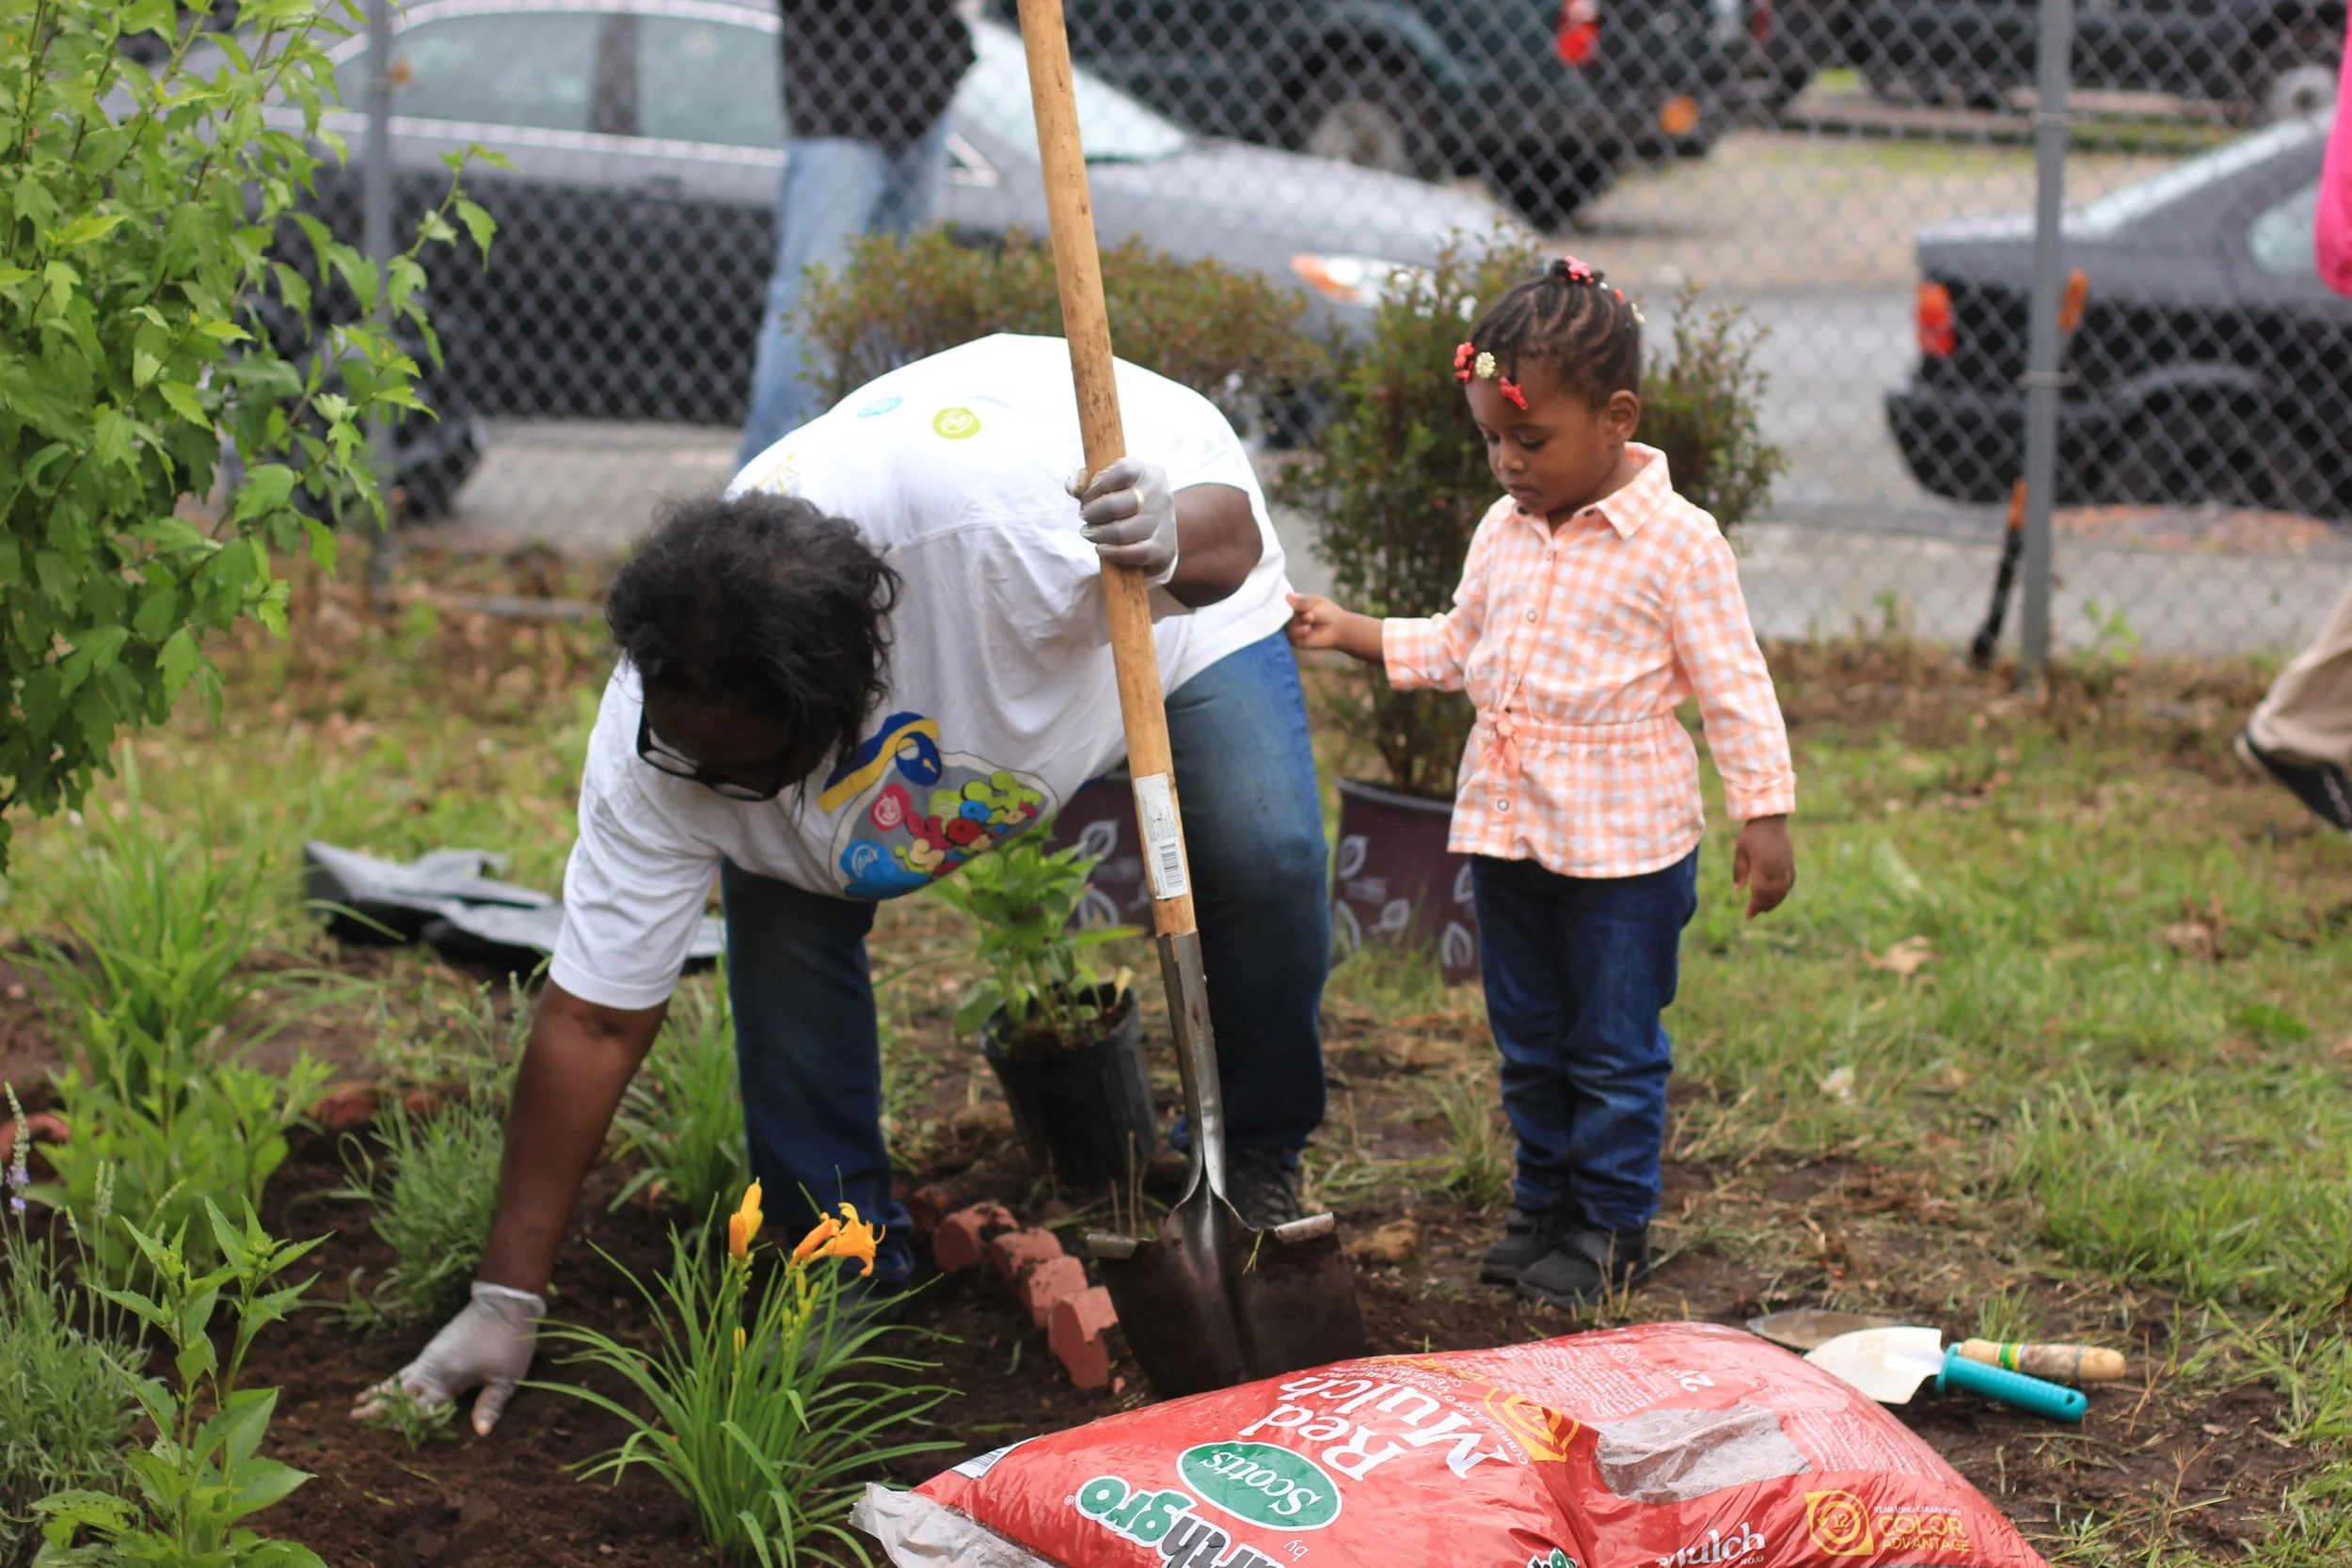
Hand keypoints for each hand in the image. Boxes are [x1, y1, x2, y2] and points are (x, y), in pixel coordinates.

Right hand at [353, 1281, 542, 1436]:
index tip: (389, 1431)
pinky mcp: (434, 1348)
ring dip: (379, 1393)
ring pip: (399, 1379)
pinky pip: (407, 1369)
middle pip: (400, 1393)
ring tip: (357, 1404)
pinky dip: (392, 1380)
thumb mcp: (506, 1376)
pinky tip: (384, 1385)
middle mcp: (433, 1368)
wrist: (505, 1301)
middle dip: (379, 1407)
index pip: (423, 1407)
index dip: (408, 1421)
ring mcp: (431, 1356)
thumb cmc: (509, 1341)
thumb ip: (491, 1404)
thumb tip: (480, 1433)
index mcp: (449, 1377)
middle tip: (354, 1418)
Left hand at [1069, 457, 1178, 584]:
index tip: (1086, 496)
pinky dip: (1114, 553)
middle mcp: (1159, 493)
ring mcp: (1163, 521)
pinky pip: (1135, 553)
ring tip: (1090, 533)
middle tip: (1085, 517)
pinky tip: (1102, 548)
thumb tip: (1074, 488)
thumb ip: (1086, 480)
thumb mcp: (1109, 482)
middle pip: (1117, 505)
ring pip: (1123, 532)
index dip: (1097, 485)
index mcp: (1146, 471)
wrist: (1160, 528)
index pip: (1122, 471)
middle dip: (1093, 513)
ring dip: (1099, 535)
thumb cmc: (1126, 500)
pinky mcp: (1163, 547)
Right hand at [1285, 593, 1346, 648]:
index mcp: (1294, 605)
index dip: (1281, 602)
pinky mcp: (1294, 640)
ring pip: (1285, 625)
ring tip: (1311, 618)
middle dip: (1292, 613)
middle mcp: (1290, 617)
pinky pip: (1289, 636)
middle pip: (1280, 615)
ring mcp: (1291, 629)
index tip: (1284, 601)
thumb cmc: (1328, 612)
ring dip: (1298, 622)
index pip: (1281, 603)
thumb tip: (1286, 595)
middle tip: (1307, 612)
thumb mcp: (1315, 602)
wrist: (1337, 629)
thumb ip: (1301, 601)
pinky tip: (1307, 629)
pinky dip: (1298, 632)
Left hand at [1732, 816, 1794, 918]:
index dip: (1755, 906)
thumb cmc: (1751, 835)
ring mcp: (1786, 866)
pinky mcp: (1791, 863)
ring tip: (1765, 908)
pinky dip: (1784, 891)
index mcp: (1763, 868)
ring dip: (1775, 901)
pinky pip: (1790, 882)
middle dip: (1763, 906)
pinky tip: (1779, 895)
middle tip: (1755, 913)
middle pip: (1772, 895)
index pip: (1760, 893)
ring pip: (1783, 890)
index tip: (1749, 915)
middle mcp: (1777, 870)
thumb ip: (1739, 872)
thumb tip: (1737, 890)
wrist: (1770, 820)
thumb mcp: (1740, 852)